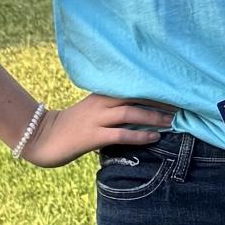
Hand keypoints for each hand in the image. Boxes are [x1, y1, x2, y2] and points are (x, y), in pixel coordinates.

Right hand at [19, 93, 175, 167]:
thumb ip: (111, 107)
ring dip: (154, 117)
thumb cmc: (71, 125)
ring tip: (173, 121)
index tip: (175, 90)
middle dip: (160, 100)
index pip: (133, 86)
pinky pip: (121, 134)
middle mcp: (101, 102)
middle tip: (182, 104)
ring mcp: (97, 119)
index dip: (155, 88)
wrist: (42, 137)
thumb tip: (137, 109)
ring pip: (132, 113)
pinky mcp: (93, 136)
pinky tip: (154, 138)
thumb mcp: (92, 110)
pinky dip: (140, 135)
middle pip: (137, 96)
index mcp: (101, 94)